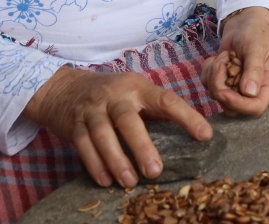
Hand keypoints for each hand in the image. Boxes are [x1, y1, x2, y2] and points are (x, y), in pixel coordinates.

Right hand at [23, 67, 211, 187]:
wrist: (64, 88)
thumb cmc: (113, 94)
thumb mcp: (136, 92)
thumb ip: (156, 110)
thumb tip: (191, 132)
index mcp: (139, 87)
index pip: (167, 100)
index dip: (187, 117)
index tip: (205, 135)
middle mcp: (115, 96)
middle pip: (128, 120)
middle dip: (142, 147)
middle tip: (155, 171)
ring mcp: (92, 109)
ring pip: (102, 134)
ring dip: (116, 161)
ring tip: (130, 182)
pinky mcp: (74, 124)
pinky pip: (83, 145)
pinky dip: (94, 164)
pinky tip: (106, 181)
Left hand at [202, 6, 268, 115]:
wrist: (244, 24)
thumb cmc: (256, 33)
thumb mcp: (256, 47)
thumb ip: (254, 69)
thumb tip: (250, 93)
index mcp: (268, 84)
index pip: (256, 107)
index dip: (238, 104)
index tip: (224, 91)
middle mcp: (253, 90)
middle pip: (233, 107)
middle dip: (220, 87)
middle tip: (222, 63)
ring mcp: (236, 88)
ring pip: (217, 96)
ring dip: (214, 75)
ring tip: (224, 56)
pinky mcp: (222, 82)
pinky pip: (208, 85)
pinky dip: (208, 71)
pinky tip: (217, 58)